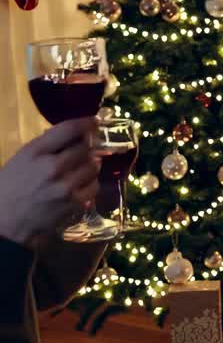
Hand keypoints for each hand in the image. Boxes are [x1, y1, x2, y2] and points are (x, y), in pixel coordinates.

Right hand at [0, 118, 99, 246]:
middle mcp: (52, 166)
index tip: (94, 121)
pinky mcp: (73, 203)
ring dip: (91, 165)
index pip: (68, 129)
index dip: (85, 123)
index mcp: (35, 151)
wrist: (6, 222)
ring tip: (83, 167)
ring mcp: (65, 185)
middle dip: (87, 147)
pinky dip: (91, 183)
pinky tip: (82, 184)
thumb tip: (72, 137)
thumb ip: (45, 146)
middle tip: (86, 150)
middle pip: (85, 147)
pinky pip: (94, 186)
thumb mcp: (22, 159)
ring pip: (93, 166)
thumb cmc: (10, 187)